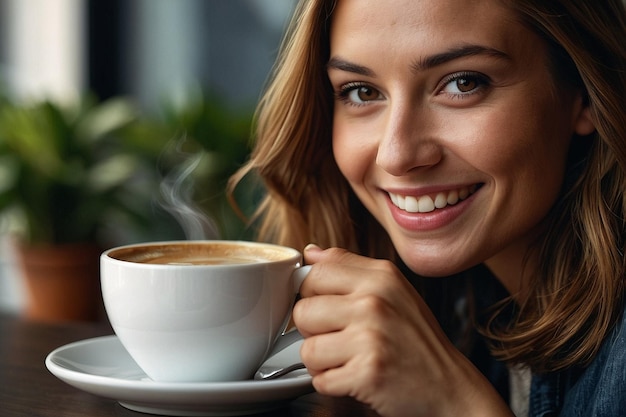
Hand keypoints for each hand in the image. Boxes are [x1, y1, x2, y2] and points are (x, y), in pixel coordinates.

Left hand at [293, 245, 512, 416]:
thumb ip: (348, 267)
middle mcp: (375, 302)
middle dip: (313, 330)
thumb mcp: (392, 289)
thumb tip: (310, 253)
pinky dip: (332, 383)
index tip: (324, 306)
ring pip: (307, 349)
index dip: (311, 294)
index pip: (315, 272)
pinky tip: (353, 376)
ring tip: (347, 358)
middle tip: (340, 337)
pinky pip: (320, 379)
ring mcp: (371, 337)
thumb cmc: (416, 338)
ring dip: (321, 361)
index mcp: (380, 276)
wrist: (449, 385)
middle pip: (303, 311)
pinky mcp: (367, 373)